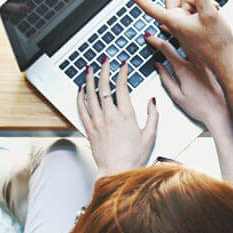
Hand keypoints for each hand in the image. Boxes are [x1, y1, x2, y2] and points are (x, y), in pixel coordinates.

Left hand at [76, 58, 158, 176]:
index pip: (122, 87)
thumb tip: (151, 101)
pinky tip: (80, 90)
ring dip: (89, 79)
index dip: (122, 72)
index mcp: (126, 115)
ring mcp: (97, 122)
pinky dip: (80, 97)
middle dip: (104, 70)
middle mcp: (110, 115)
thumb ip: (152, 115)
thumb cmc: (134, 157)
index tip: (123, 65)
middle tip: (105, 61)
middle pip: (104, 86)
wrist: (118, 171)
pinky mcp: (89, 129)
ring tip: (89, 68)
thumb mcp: (150, 135)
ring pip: (90, 94)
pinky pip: (81, 109)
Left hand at [123, 0, 232, 75]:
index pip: (150, 7)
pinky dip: (203, 7)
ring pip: (187, 3)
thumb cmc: (217, 43)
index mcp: (174, 21)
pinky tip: (214, 10)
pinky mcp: (192, 27)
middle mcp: (176, 23)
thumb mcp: (210, 14)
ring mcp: (184, 25)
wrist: (225, 60)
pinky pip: (193, 11)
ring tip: (213, 6)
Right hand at [146, 34, 228, 128]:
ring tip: (177, 26)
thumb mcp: (177, 97)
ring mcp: (207, 61)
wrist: (223, 113)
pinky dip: (196, 39)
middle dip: (170, 29)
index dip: (155, 40)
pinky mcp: (215, 64)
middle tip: (162, 24)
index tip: (149, 36)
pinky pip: (204, 47)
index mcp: (184, 69)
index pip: (166, 49)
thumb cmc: (201, 108)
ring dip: (184, 32)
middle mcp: (196, 62)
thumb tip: (158, 66)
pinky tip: (195, 37)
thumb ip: (166, 79)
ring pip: (194, 40)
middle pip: (181, 39)